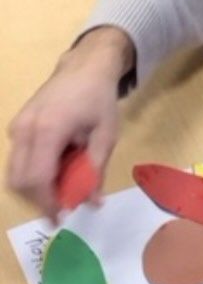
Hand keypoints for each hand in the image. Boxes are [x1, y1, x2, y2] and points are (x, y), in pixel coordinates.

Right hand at [5, 27, 133, 221]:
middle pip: (19, 180)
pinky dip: (34, 172)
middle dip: (40, 199)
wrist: (85, 67)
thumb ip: (96, 170)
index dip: (47, 202)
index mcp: (49, 130)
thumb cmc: (99, 99)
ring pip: (15, 172)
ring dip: (37, 187)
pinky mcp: (17, 126)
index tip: (62, 216)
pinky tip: (58, 167)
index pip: (37, 178)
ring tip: (64, 186)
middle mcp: (25, 129)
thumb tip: (92, 203)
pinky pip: (19, 159)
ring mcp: (17, 127)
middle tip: (64, 206)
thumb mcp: (106, 135)